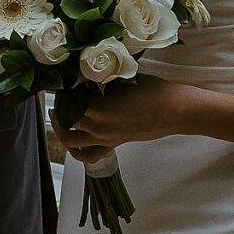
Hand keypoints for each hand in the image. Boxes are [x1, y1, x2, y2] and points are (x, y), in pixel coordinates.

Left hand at [54, 76, 185, 163]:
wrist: (175, 110)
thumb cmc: (153, 90)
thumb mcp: (123, 78)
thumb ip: (101, 81)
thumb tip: (83, 77)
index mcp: (98, 108)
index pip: (67, 101)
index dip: (61, 93)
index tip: (60, 85)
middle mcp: (97, 126)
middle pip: (65, 120)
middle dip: (59, 109)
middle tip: (59, 98)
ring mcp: (104, 138)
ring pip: (70, 141)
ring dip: (60, 130)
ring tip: (59, 118)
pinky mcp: (113, 145)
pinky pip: (89, 156)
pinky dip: (77, 154)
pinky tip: (75, 145)